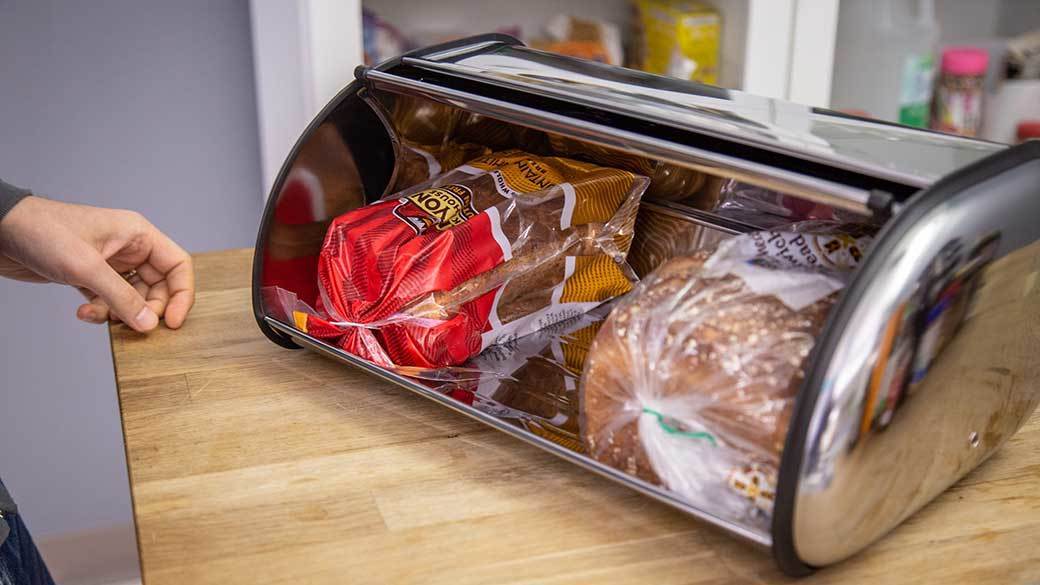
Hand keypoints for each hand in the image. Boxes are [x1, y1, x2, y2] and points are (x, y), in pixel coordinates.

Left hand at [0, 196, 194, 331]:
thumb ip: (122, 298)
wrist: (0, 230)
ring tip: (96, 314)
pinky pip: (110, 300)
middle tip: (133, 325)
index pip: (178, 265)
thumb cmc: (44, 232)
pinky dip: (101, 311)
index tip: (173, 322)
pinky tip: (82, 312)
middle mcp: (129, 247)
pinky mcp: (90, 275)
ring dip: (119, 313)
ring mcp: (110, 262)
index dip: (182, 295)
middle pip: (158, 286)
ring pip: (133, 297)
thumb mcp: (87, 268)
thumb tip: (149, 324)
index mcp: (138, 234)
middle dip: (146, 308)